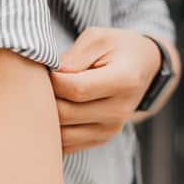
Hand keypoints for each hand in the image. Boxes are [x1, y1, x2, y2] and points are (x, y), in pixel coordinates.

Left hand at [49, 27, 165, 153]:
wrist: (142, 67)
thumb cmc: (116, 49)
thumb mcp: (98, 39)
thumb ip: (73, 56)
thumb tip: (51, 76)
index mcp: (123, 81)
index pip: (75, 89)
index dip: (52, 78)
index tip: (48, 67)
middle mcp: (119, 111)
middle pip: (65, 113)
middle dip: (45, 98)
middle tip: (42, 82)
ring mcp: (110, 130)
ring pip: (62, 134)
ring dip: (46, 116)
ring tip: (47, 96)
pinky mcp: (100, 140)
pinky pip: (66, 145)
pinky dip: (54, 130)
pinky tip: (53, 111)